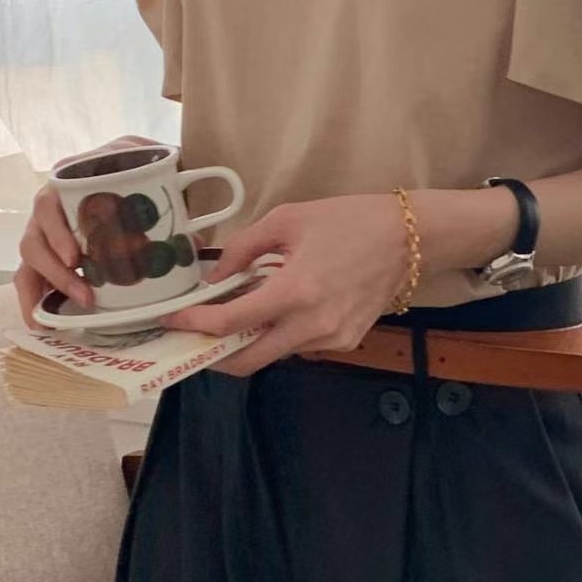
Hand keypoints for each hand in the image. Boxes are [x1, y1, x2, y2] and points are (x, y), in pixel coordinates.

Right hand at [14, 135, 166, 329]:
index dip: (57, 232)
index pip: (48, 203)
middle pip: (35, 236)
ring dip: (49, 285)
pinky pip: (32, 272)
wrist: (144, 165)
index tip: (75, 257)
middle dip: (54, 270)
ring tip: (76, 306)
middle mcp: (52, 203)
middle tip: (85, 293)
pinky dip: (34, 296)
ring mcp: (49, 227)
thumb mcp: (155, 163)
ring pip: (31, 257)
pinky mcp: (52, 249)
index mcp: (71, 181)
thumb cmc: (144, 165)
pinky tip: (41, 321)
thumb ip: (172, 190)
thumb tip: (194, 242)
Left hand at [157, 196, 413, 376]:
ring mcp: (332, 340)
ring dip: (250, 341)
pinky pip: (300, 347)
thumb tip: (214, 279)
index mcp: (294, 291)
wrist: (409, 237)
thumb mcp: (287, 219)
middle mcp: (311, 326)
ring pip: (274, 355)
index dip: (192, 325)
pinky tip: (284, 309)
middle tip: (197, 336)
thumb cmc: (348, 220)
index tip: (171, 320)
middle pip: (246, 362)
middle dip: (214, 354)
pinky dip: (282, 334)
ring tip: (243, 313)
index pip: (228, 323)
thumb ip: (243, 248)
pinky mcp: (347, 342)